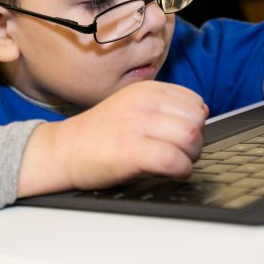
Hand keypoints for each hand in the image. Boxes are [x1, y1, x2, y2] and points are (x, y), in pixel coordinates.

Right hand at [18, 81, 207, 196]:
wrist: (64, 150)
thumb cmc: (99, 133)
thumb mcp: (131, 105)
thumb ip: (162, 106)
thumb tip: (199, 115)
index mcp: (146, 90)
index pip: (194, 101)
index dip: (194, 122)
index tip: (181, 135)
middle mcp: (143, 103)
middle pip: (196, 120)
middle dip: (196, 141)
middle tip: (181, 152)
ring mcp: (137, 126)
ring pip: (190, 138)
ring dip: (190, 156)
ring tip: (176, 162)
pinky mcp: (131, 151)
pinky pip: (175, 160)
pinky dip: (181, 170)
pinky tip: (171, 173)